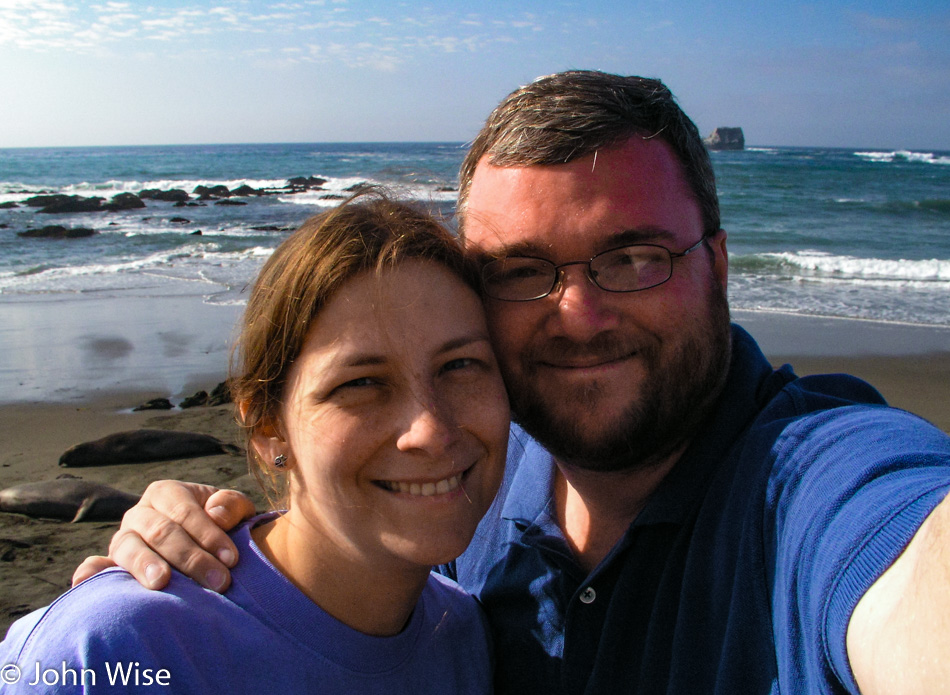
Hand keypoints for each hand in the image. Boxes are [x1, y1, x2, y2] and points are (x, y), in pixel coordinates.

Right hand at [71, 481, 255, 591]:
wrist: (207, 549)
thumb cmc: (225, 527)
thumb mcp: (236, 511)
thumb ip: (232, 505)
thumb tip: (216, 513)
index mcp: (166, 493)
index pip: (185, 512)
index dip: (209, 535)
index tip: (232, 559)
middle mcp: (139, 514)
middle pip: (161, 532)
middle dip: (191, 558)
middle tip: (218, 582)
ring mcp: (122, 540)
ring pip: (129, 548)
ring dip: (145, 565)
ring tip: (162, 583)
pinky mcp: (112, 566)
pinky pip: (96, 567)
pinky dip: (90, 573)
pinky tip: (84, 584)